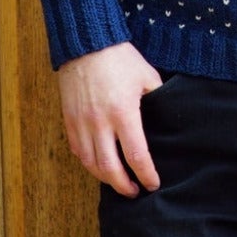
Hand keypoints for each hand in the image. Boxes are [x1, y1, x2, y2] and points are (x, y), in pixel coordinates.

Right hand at [57, 42, 163, 195]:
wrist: (86, 44)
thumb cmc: (120, 59)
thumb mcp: (147, 77)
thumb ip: (157, 100)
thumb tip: (167, 118)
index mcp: (123, 113)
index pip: (136, 156)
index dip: (146, 174)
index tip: (153, 184)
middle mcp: (100, 122)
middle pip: (110, 168)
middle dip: (124, 185)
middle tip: (135, 192)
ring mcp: (81, 123)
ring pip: (91, 164)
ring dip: (105, 179)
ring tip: (118, 184)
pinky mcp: (69, 120)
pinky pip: (78, 151)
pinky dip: (88, 164)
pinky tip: (99, 167)